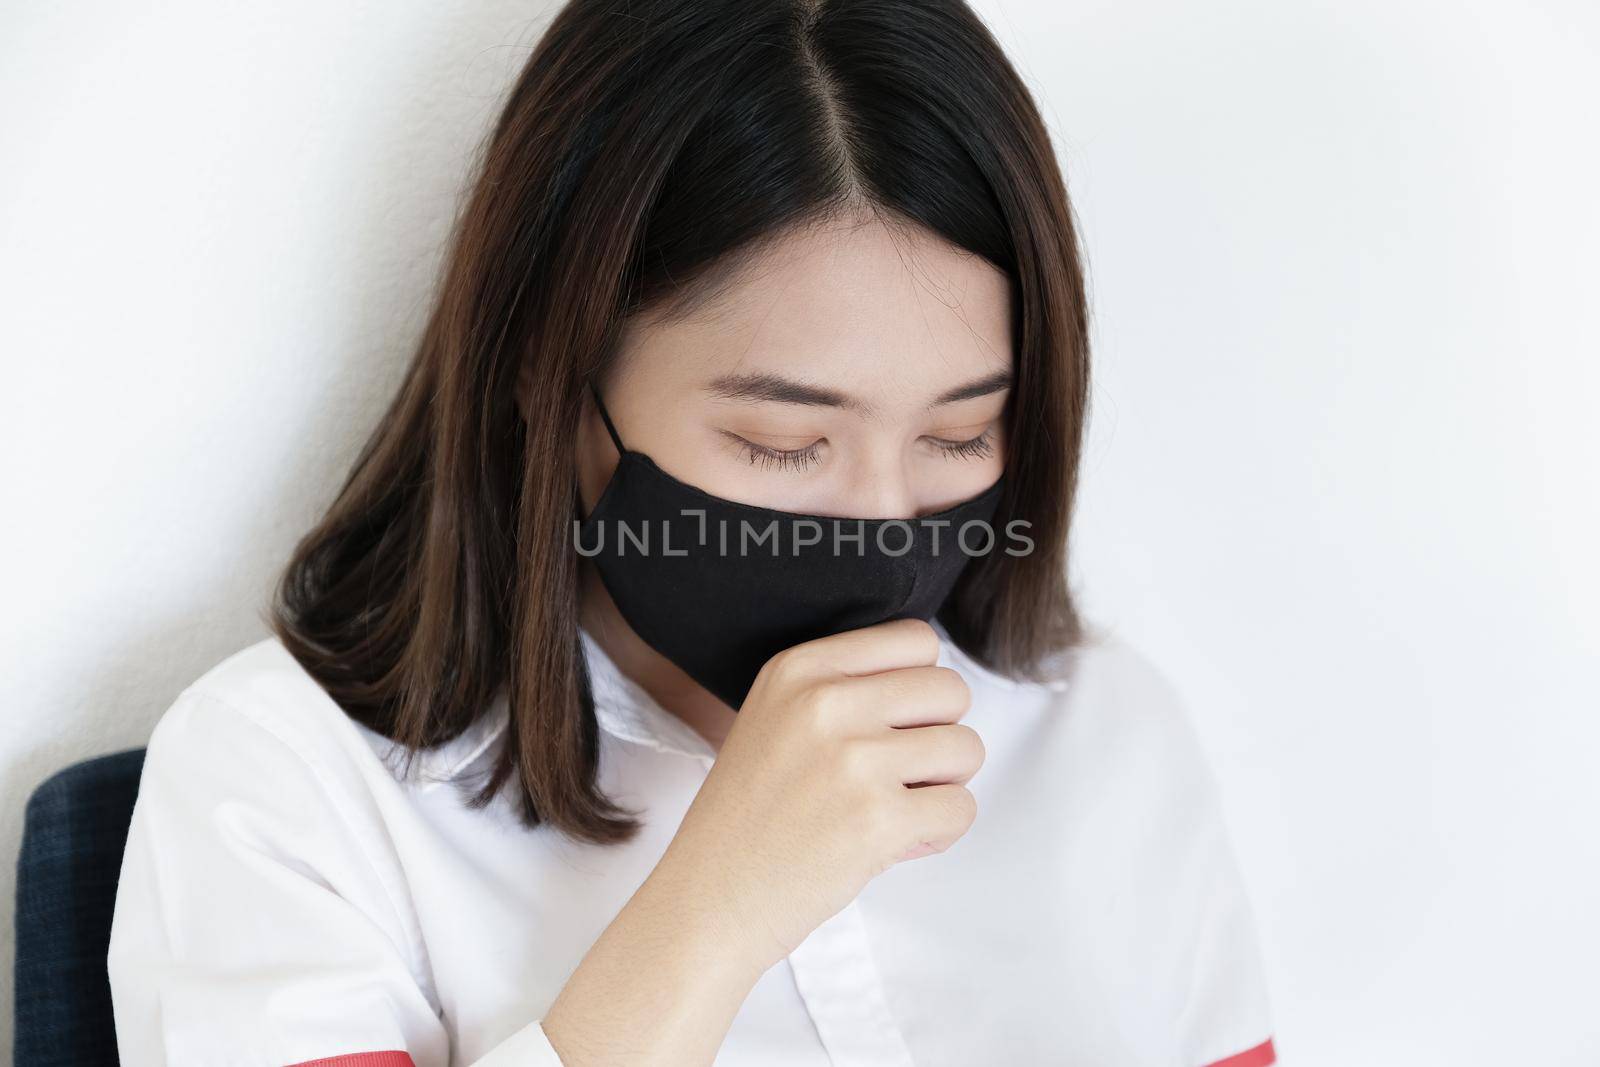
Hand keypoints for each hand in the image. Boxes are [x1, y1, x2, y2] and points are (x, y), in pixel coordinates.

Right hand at [655, 617, 984, 974]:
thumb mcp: (775, 718)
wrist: (709, 900)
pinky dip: (939, 832)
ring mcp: (853, 759)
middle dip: (940, 735)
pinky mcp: (878, 818)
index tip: (895, 723)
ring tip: (893, 808)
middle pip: (951, 690)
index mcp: (798, 668)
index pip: (915, 639)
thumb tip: (937, 684)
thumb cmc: (749, 819)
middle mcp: (825, 702)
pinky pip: (962, 808)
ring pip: (967, 748)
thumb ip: (844, 689)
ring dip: (944, 785)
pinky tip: (892, 842)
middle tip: (900, 773)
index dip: (921, 686)